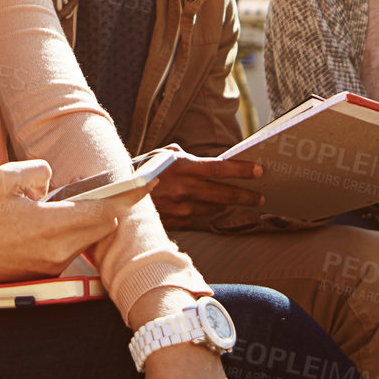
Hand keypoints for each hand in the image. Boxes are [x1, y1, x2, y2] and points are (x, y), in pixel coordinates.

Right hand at [0, 160, 148, 284]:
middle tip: (102, 188)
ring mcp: (54, 264)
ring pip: (89, 238)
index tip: (146, 184)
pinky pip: (73, 247)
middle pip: (104, 227)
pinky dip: (72, 232)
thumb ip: (37, 171)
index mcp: (50, 226)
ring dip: (87, 219)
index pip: (103, 212)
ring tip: (66, 202)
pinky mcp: (47, 272)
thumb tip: (55, 181)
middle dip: (108, 207)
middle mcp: (57, 250)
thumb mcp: (4, 178)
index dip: (126, 197)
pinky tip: (52, 219)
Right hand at [149, 145, 264, 228]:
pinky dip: (206, 212)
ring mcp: (180, 208)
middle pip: (224, 194)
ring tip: (235, 201)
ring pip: (214, 208)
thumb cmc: (143, 169)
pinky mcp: (177, 222)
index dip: (242, 170)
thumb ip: (187, 158)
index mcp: (182, 167)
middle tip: (260, 197)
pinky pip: (199, 218)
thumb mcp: (163, 156)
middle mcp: (184, 188)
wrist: (118, 194)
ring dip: (225, 205)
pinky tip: (210, 208)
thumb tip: (208, 164)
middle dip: (245, 196)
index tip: (260, 170)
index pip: (219, 169)